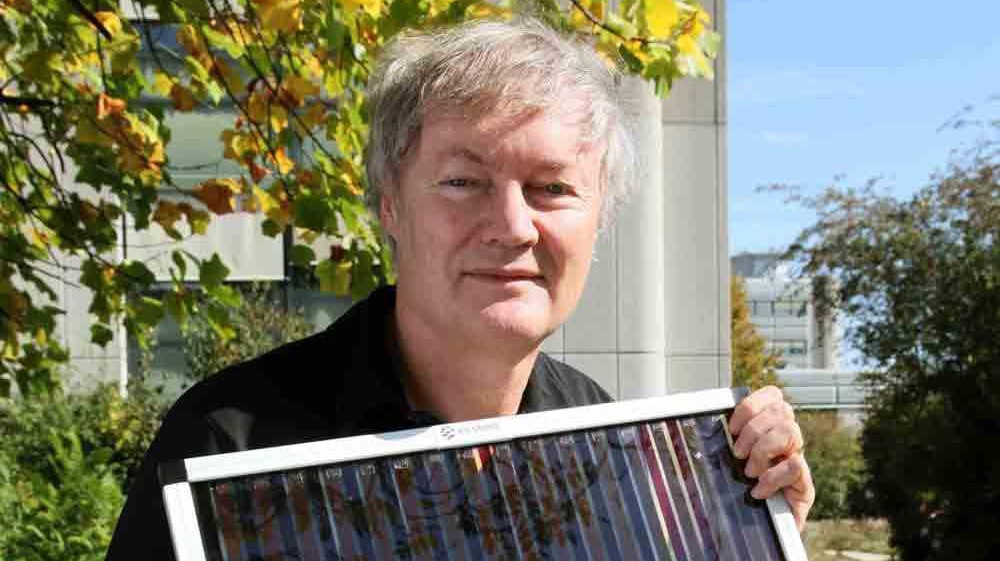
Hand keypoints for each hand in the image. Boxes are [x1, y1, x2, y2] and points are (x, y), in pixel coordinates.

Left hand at [729, 385, 814, 530]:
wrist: (762, 531)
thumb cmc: (741, 493)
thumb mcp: (731, 460)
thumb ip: (727, 440)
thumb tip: (703, 420)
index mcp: (771, 429)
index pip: (773, 396)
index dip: (752, 405)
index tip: (733, 427)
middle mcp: (789, 441)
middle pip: (782, 410)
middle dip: (753, 430)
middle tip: (738, 453)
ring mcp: (799, 462)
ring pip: (790, 431)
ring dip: (763, 450)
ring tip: (750, 471)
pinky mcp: (805, 487)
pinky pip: (794, 467)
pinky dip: (771, 478)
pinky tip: (759, 490)